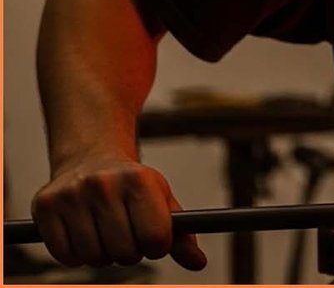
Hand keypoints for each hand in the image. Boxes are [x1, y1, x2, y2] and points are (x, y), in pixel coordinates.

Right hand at [31, 150, 206, 269]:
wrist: (90, 160)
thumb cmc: (132, 188)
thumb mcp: (162, 201)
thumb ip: (181, 235)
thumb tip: (198, 263)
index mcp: (138, 180)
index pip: (156, 237)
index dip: (158, 247)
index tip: (154, 241)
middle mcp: (102, 184)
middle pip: (124, 252)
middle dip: (130, 254)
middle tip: (128, 239)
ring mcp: (71, 194)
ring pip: (94, 257)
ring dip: (103, 256)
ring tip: (106, 237)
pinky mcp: (44, 206)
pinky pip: (65, 255)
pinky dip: (76, 257)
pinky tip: (84, 237)